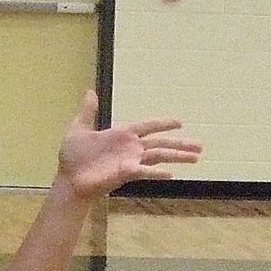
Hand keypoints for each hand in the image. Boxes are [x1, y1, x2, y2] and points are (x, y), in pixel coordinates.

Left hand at [57, 90, 201, 197]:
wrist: (69, 179)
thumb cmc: (74, 157)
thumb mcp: (79, 129)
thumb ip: (88, 112)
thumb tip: (90, 91)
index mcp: (122, 134)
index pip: (148, 126)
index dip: (164, 124)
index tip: (180, 123)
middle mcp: (130, 147)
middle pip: (161, 143)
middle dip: (180, 144)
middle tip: (200, 146)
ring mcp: (130, 161)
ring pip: (159, 156)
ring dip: (177, 156)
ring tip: (196, 158)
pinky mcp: (126, 173)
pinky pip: (145, 171)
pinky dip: (157, 172)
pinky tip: (172, 174)